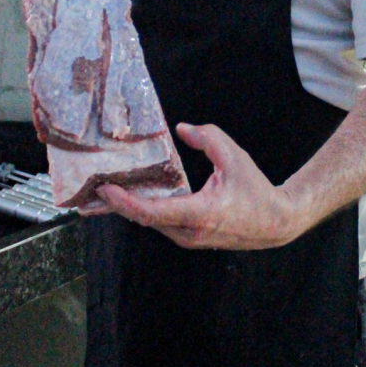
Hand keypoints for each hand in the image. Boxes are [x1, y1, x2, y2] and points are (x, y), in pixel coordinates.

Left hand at [85, 123, 301, 249]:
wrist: (275, 222)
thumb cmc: (256, 190)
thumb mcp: (234, 157)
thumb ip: (208, 138)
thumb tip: (182, 129)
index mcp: (200, 213)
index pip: (153, 212)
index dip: (125, 202)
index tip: (105, 188)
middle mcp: (189, 232)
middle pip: (144, 219)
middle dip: (117, 204)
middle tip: (91, 188)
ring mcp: (188, 238)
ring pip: (150, 223)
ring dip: (128, 207)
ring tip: (104, 191)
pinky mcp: (189, 237)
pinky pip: (160, 223)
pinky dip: (143, 210)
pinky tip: (130, 197)